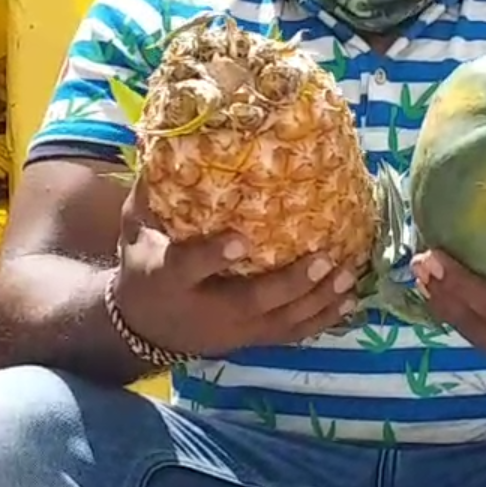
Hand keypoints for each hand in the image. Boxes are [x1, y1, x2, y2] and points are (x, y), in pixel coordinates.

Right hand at [112, 177, 360, 358]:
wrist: (143, 327)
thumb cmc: (143, 266)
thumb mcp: (135, 231)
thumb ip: (148, 195)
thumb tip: (164, 145)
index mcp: (167, 279)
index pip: (188, 268)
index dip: (212, 256)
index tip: (240, 238)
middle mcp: (203, 310)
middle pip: (249, 302)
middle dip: (288, 284)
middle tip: (322, 258)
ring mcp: (231, 332)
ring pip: (278, 323)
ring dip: (316, 302)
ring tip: (348, 276)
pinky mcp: (250, 340)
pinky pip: (289, 335)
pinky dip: (321, 320)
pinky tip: (349, 302)